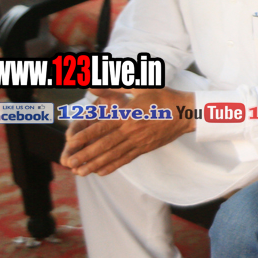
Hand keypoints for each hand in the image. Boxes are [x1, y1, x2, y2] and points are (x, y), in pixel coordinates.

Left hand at [59, 87, 194, 175]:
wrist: (187, 112)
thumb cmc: (163, 96)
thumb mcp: (140, 86)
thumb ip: (114, 87)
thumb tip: (91, 85)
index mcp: (128, 115)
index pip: (101, 127)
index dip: (85, 136)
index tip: (69, 143)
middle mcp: (132, 131)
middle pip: (104, 145)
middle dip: (85, 155)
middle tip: (69, 162)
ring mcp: (139, 141)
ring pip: (113, 155)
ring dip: (95, 164)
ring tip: (81, 172)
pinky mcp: (145, 148)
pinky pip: (126, 159)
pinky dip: (112, 166)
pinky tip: (101, 172)